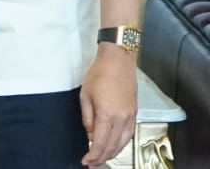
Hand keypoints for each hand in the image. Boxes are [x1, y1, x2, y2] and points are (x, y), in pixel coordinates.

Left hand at [80, 45, 137, 165]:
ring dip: (113, 153)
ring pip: (123, 143)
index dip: (93, 155)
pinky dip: (121, 144)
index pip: (100, 143)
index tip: (86, 161)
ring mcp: (130, 116)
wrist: (118, 61)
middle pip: (113, 146)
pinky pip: (128, 135)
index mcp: (107, 114)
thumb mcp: (85, 95)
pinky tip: (115, 146)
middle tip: (92, 163)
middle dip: (102, 158)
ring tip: (102, 158)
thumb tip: (90, 134)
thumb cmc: (99, 74)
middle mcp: (121, 118)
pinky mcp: (134, 113)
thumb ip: (88, 118)